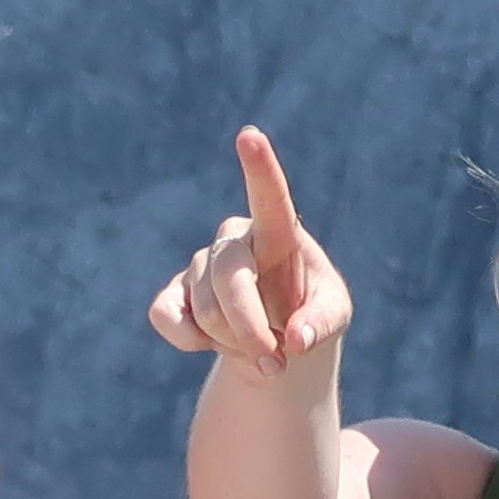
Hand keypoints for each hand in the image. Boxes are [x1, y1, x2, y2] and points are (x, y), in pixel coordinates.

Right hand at [145, 127, 352, 369]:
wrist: (276, 343)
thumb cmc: (310, 317)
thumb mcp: (332, 319)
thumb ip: (321, 324)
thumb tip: (295, 340)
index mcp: (279, 233)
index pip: (270, 197)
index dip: (260, 168)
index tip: (249, 135)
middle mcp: (236, 239)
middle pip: (229, 277)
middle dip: (249, 327)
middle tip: (275, 363)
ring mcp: (200, 264)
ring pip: (204, 308)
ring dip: (233, 343)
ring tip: (261, 352)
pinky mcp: (174, 294)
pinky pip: (167, 316)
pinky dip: (189, 340)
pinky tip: (208, 343)